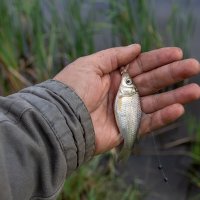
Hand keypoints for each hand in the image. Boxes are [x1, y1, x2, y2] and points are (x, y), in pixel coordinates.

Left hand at [54, 45, 199, 153]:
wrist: (61, 118)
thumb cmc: (72, 88)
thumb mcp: (90, 64)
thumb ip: (114, 55)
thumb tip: (136, 47)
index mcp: (113, 76)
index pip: (140, 65)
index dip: (158, 59)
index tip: (176, 53)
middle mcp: (121, 92)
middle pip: (151, 82)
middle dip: (172, 74)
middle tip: (194, 66)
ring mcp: (124, 111)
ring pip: (154, 103)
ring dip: (174, 96)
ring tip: (195, 90)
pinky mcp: (126, 129)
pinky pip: (147, 123)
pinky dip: (162, 117)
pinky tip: (177, 109)